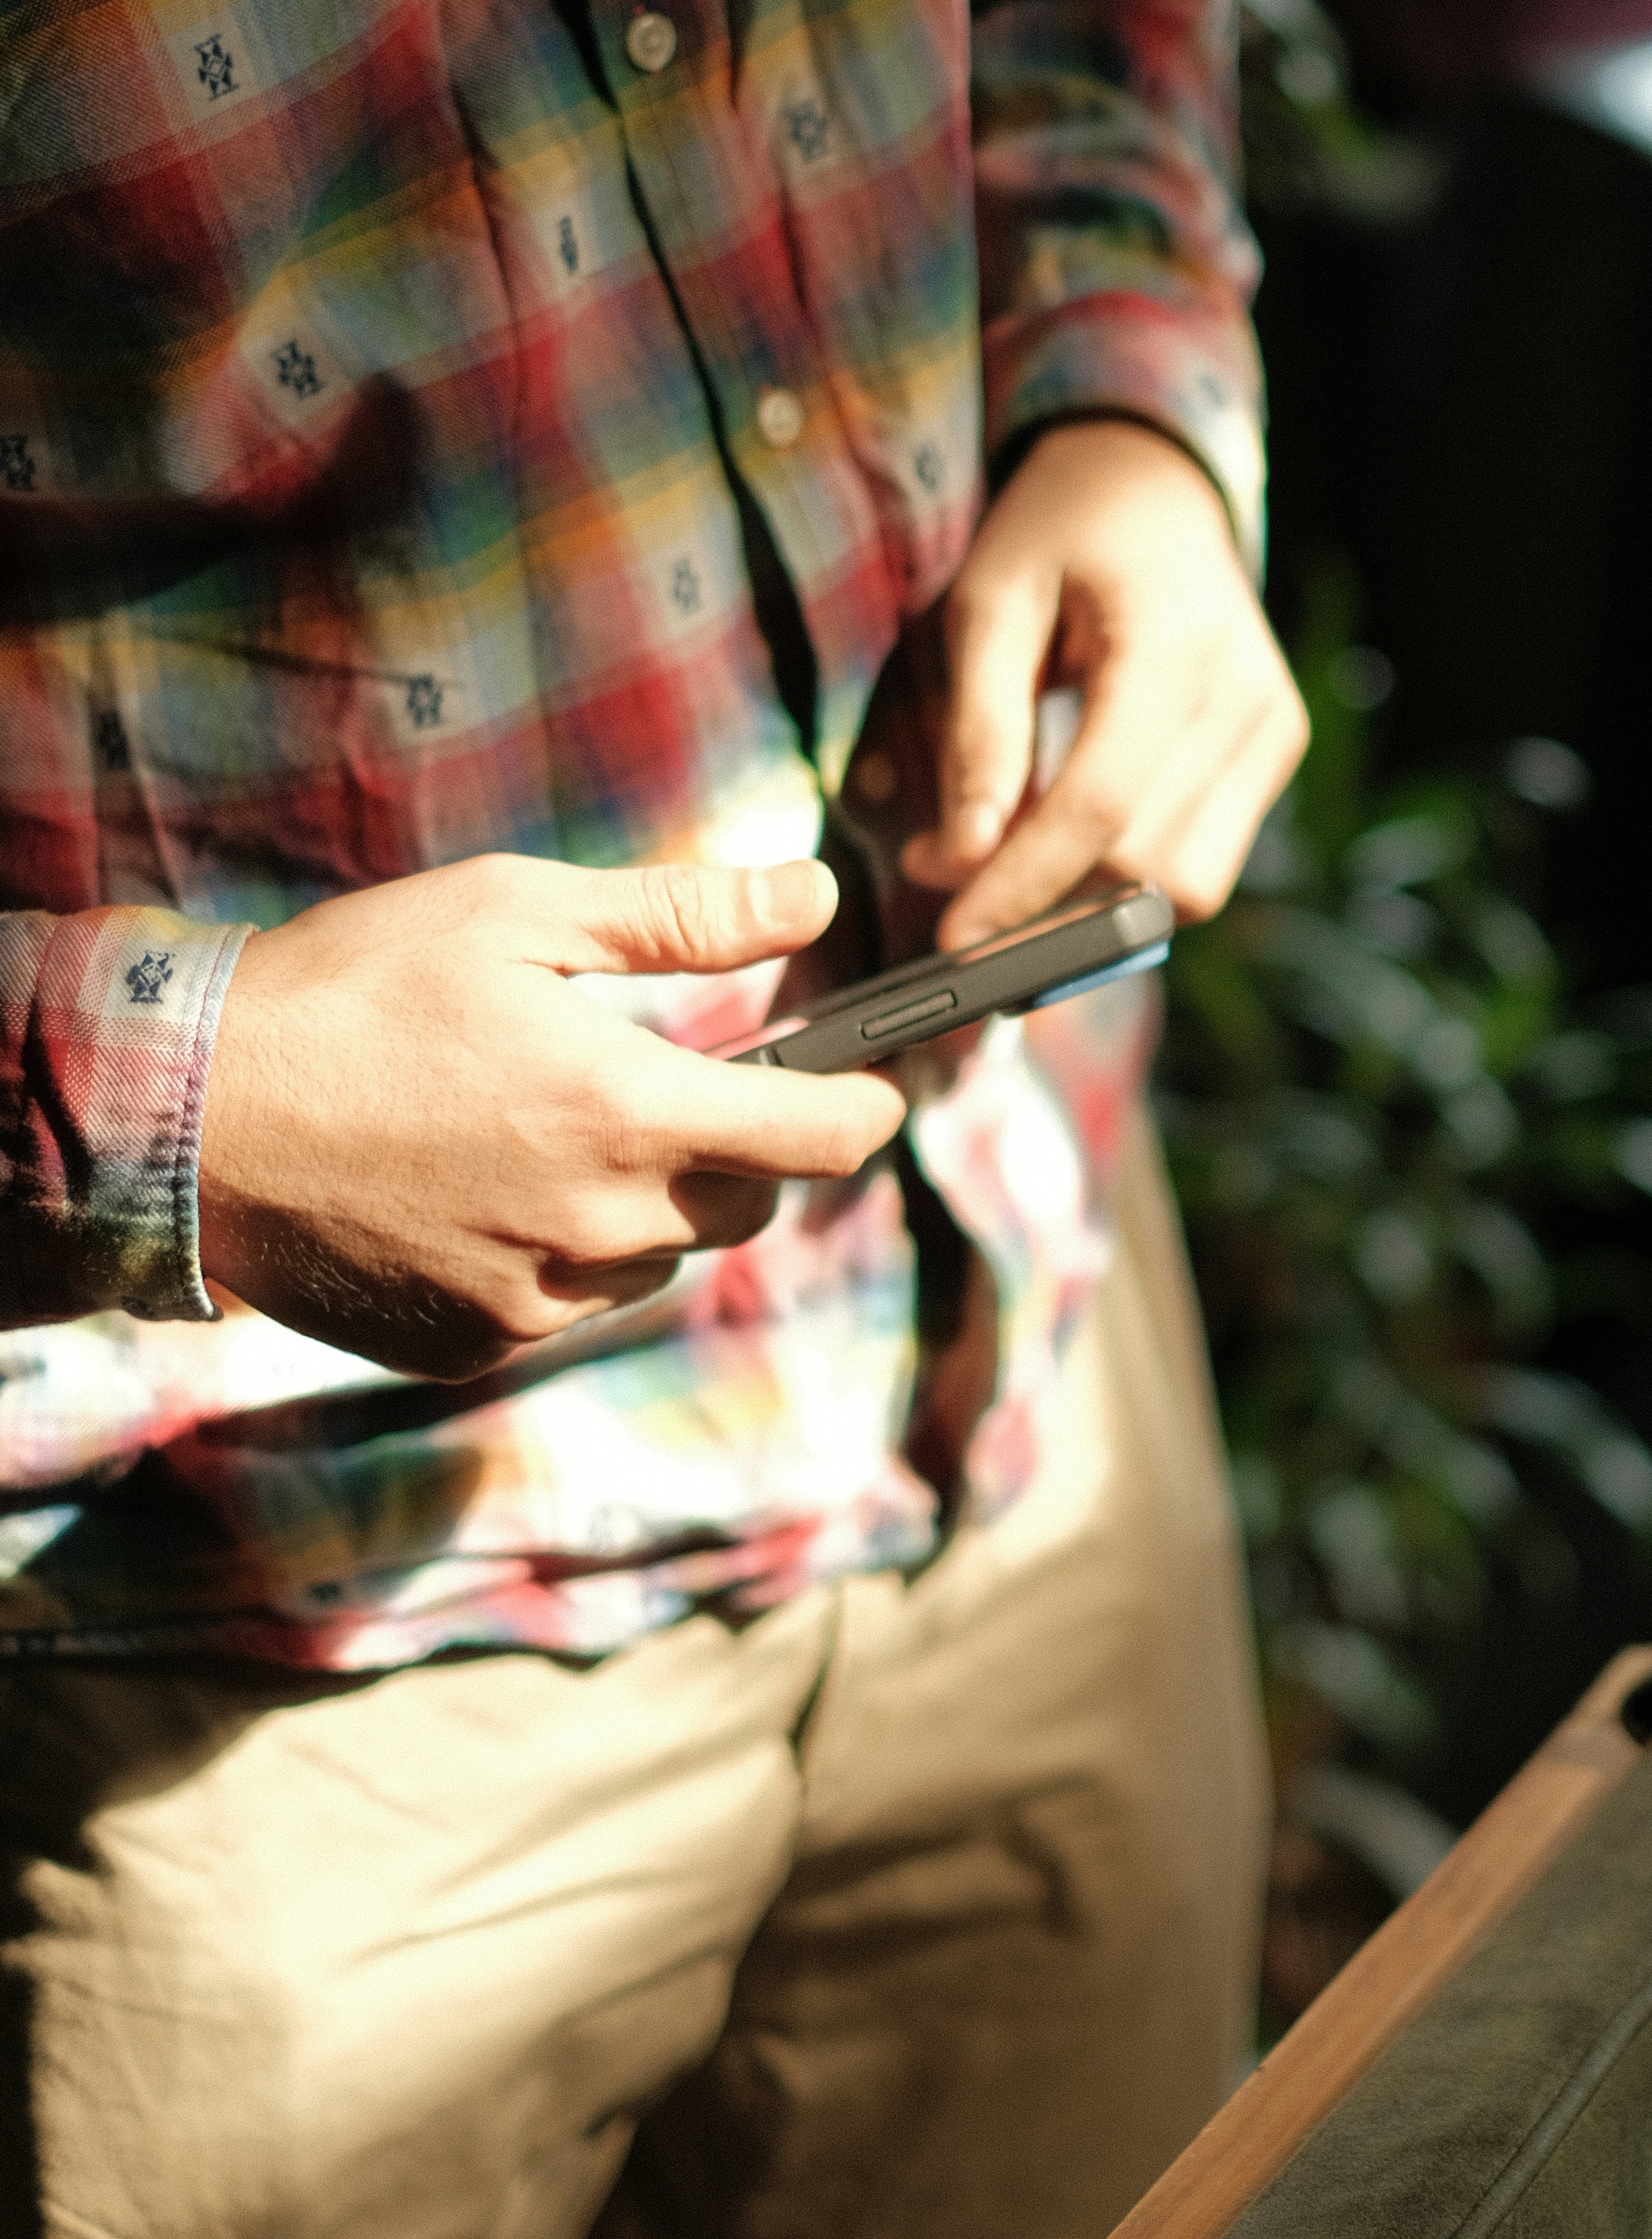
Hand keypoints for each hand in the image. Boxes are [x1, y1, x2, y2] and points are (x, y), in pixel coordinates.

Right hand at [197, 856, 905, 1379]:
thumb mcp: (517, 912)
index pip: (817, 1138)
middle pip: (743, 1208)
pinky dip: (555, 1256)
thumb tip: (815, 892)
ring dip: (642, 1208)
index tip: (874, 1090)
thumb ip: (680, 914)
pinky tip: (482, 1193)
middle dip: (737, 1151)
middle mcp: (601, 1224)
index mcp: (630, 1111)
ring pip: (654, 1263)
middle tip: (677, 1088)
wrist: (191, 1116)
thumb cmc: (352, 989)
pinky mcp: (473, 1346)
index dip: (863, 1109)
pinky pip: (563, 1307)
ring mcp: (536, 1300)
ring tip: (550, 1133)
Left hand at [903, 421, 1307, 945]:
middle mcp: (1247, 697)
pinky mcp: (1273, 756)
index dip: (1023, 885)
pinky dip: (1127, 878)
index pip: (1101, 805)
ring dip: (1088, 903)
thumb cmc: (1062, 531)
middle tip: (948, 883)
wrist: (1152, 485)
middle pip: (1146, 863)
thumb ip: (980, 730)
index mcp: (1175, 645)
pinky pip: (1203, 862)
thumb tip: (963, 856)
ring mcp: (1273, 732)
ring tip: (1007, 862)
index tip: (953, 939)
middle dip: (1044, 902)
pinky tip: (1068, 840)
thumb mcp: (992, 600)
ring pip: (1183, 885)